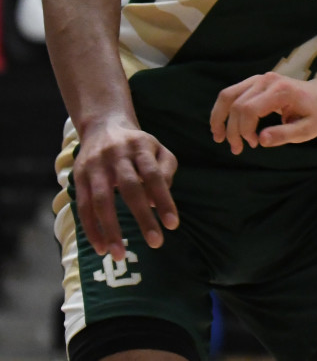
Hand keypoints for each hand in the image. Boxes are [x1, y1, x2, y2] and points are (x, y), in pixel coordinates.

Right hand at [72, 118, 178, 260]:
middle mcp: (117, 155)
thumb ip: (165, 172)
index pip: (155, 175)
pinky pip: (83, 207)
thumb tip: (158, 204)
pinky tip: (101, 247)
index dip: (164, 199)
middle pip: (130, 188)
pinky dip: (91, 229)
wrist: (103, 127)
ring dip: (111, 229)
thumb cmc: (138, 146)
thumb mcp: (158, 150)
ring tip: (120, 254)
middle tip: (156, 242)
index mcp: (141, 147)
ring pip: (101, 201)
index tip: (172, 225)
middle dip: (143, 217)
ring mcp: (95, 167)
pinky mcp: (78, 177)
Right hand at [210, 72, 316, 152]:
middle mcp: (267, 80)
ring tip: (218, 137)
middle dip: (232, 129)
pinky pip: (233, 93)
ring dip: (219, 117)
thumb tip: (261, 140)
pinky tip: (224, 125)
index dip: (244, 130)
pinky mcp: (257, 81)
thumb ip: (284, 135)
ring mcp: (261, 78)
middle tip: (237, 149)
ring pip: (228, 95)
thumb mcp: (308, 129)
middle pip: (236, 104)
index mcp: (281, 91)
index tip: (254, 144)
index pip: (249, 109)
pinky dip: (224, 109)